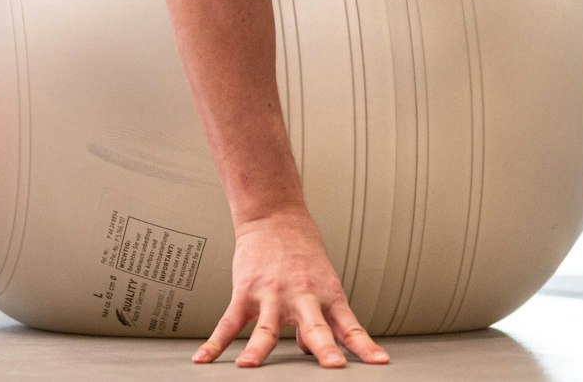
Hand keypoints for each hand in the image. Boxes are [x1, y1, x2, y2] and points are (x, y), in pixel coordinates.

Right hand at [194, 208, 388, 368]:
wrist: (275, 216)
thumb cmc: (302, 253)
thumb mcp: (321, 284)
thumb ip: (320, 319)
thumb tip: (311, 349)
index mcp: (327, 296)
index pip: (350, 327)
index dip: (364, 346)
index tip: (379, 363)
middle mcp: (302, 297)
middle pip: (316, 326)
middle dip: (324, 348)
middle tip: (333, 366)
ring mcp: (273, 295)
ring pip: (267, 328)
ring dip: (258, 349)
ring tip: (248, 367)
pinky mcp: (246, 292)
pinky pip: (229, 323)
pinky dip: (215, 343)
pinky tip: (203, 359)